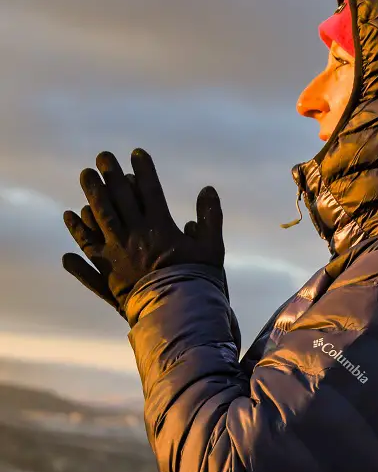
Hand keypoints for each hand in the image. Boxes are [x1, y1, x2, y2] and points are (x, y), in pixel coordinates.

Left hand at [62, 149, 225, 316]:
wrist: (178, 318)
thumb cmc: (199, 284)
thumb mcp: (213, 250)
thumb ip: (210, 217)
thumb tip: (208, 189)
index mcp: (160, 227)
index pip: (150, 190)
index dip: (144, 169)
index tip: (136, 153)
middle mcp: (136, 235)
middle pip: (120, 197)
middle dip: (111, 174)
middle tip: (103, 157)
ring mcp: (118, 252)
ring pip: (101, 216)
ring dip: (92, 193)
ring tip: (86, 176)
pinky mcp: (107, 272)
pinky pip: (88, 246)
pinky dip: (78, 230)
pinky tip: (69, 216)